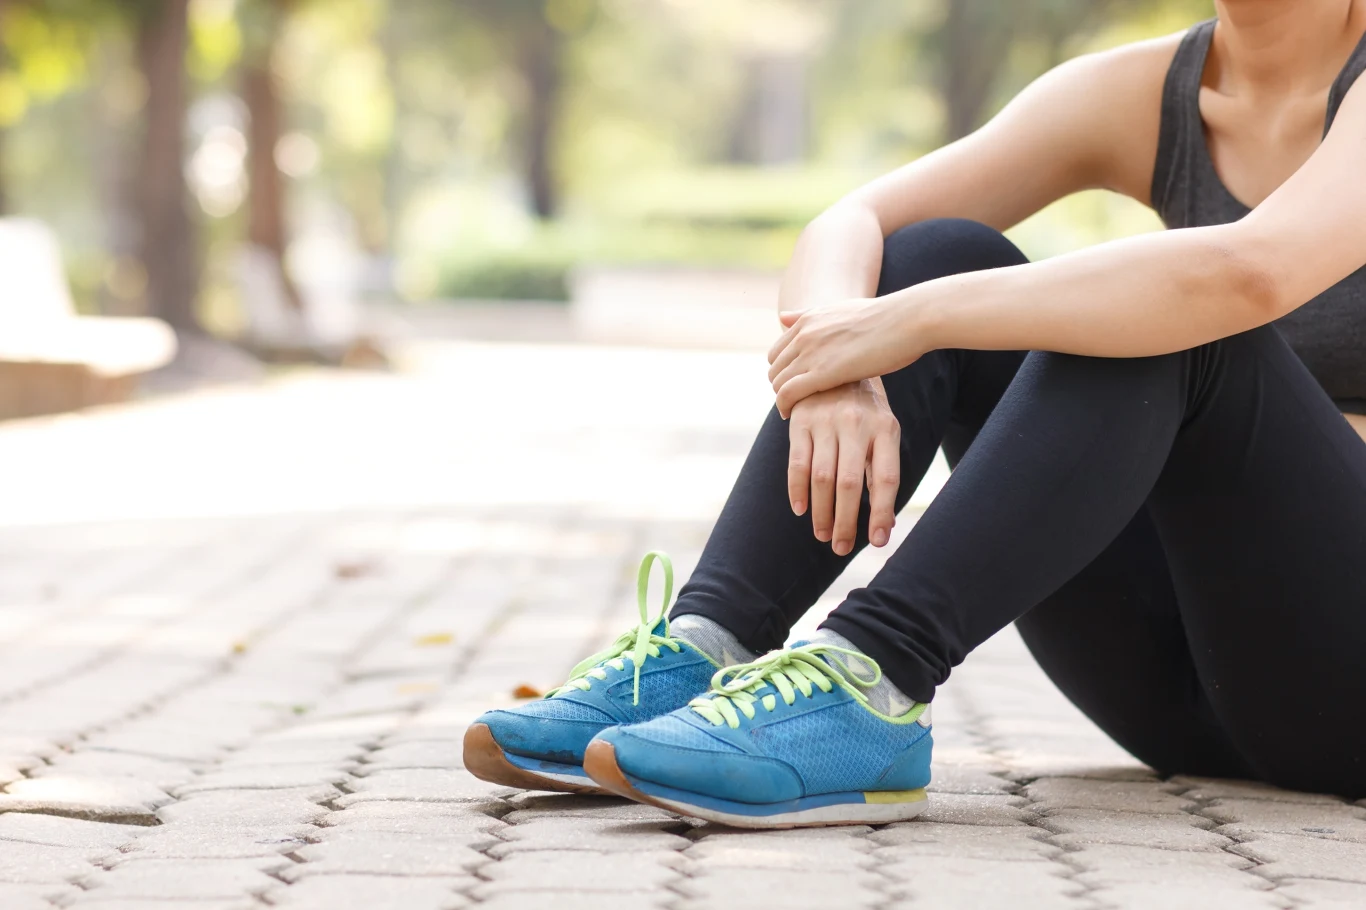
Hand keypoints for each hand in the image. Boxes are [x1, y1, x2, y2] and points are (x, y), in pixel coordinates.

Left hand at [768, 297, 922, 416]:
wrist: (907, 320)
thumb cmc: (885, 319)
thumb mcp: (841, 310)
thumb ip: (810, 315)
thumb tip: (783, 317)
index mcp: (808, 319)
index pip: (778, 351)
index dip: (783, 371)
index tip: (794, 386)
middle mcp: (804, 334)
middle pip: (774, 368)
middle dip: (781, 387)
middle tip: (794, 403)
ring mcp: (811, 352)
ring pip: (778, 382)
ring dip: (783, 399)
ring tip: (794, 411)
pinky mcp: (822, 372)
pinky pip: (788, 392)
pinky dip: (784, 406)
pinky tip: (792, 415)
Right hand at [787, 379, 900, 554]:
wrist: (835, 363)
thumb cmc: (865, 410)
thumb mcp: (883, 431)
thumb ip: (880, 471)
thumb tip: (884, 526)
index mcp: (885, 428)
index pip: (886, 478)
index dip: (882, 512)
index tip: (878, 541)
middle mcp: (856, 424)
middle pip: (849, 483)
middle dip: (846, 521)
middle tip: (842, 548)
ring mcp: (826, 421)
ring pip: (821, 477)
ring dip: (821, 512)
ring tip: (823, 535)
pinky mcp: (801, 421)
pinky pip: (797, 463)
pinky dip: (797, 490)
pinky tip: (801, 510)